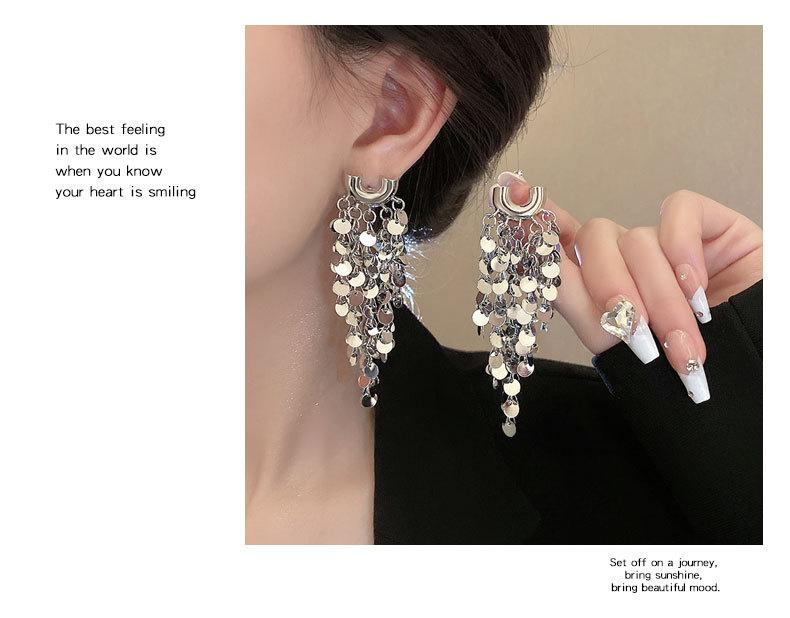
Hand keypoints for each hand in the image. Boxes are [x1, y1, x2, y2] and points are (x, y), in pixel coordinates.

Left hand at [505, 173, 762, 402]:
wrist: (753, 387)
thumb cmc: (682, 376)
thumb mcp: (618, 342)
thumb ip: (572, 294)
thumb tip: (530, 255)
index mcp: (602, 286)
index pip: (562, 240)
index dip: (537, 217)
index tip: (513, 192)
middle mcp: (631, 261)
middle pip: (594, 239)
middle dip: (611, 288)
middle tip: (634, 331)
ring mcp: (671, 243)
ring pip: (636, 238)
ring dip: (657, 296)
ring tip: (680, 343)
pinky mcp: (712, 227)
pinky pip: (677, 212)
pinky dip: (681, 251)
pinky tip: (697, 289)